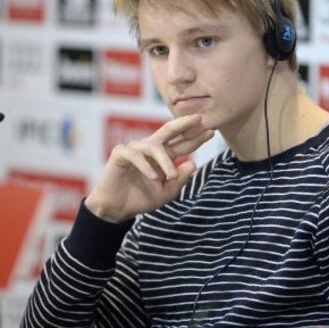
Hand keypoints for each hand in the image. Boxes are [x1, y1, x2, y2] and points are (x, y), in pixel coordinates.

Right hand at [85, 114, 213, 222]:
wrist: (117, 208)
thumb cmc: (141, 198)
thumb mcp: (167, 192)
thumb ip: (180, 179)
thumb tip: (193, 162)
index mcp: (163, 156)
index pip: (182, 143)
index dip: (195, 138)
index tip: (211, 132)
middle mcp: (150, 148)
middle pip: (169, 130)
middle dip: (184, 123)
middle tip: (199, 119)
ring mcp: (135, 148)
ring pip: (155, 147)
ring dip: (165, 162)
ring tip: (170, 176)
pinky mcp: (121, 153)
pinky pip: (136, 155)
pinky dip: (146, 166)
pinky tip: (153, 177)